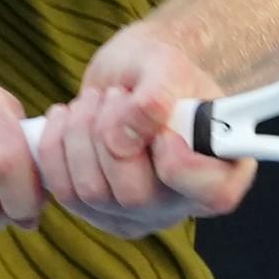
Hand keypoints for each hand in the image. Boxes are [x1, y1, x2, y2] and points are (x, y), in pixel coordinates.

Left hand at [34, 22, 256, 238]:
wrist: (129, 74)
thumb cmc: (158, 69)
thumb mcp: (167, 63)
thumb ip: (157, 93)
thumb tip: (125, 133)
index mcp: (222, 169)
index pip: (214, 193)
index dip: (182, 163)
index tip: (163, 128)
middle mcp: (182, 203)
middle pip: (136, 195)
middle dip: (112, 132)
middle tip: (117, 95)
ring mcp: (137, 215)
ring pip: (92, 192)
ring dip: (82, 132)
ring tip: (96, 100)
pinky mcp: (96, 213)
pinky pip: (63, 191)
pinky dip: (55, 145)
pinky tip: (68, 117)